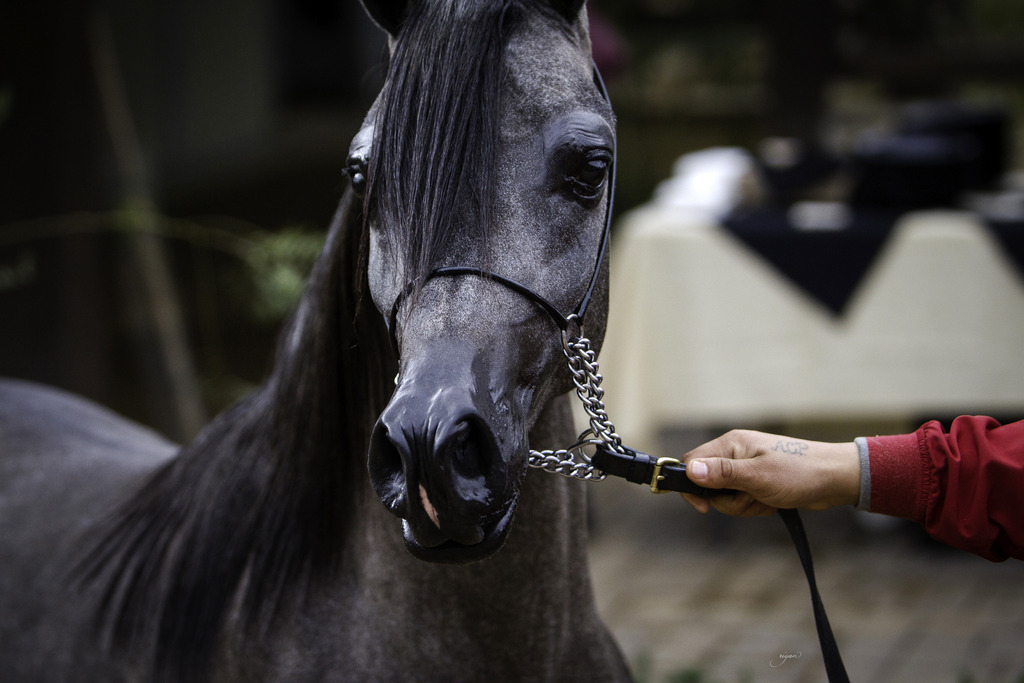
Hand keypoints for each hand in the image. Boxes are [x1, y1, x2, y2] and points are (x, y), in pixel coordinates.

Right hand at [680, 429, 860, 516]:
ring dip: (744, 504)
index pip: (692, 463)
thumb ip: (722, 473)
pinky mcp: (756, 481)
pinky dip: (755, 505)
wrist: (834, 479)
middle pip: (708, 485)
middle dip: (728, 500)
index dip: (692, 486)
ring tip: (766, 498)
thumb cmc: (799, 473)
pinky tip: (772, 501)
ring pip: (725, 496)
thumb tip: (690, 470)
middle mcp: (734, 454)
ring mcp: (745, 468)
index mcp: (730, 444)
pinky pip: (741, 499)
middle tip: (751, 496)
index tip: (706, 507)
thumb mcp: (757, 476)